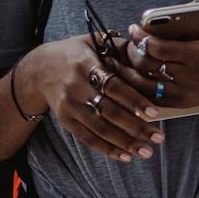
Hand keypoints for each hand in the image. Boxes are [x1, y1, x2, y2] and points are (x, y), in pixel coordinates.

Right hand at [29, 36, 164, 162]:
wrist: (40, 69)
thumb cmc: (75, 53)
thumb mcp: (93, 41)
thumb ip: (119, 47)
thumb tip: (148, 54)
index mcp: (86, 64)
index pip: (114, 86)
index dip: (134, 100)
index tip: (153, 112)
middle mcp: (76, 87)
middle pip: (109, 111)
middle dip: (135, 127)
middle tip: (158, 137)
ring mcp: (69, 106)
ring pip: (99, 128)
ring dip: (125, 142)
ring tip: (146, 151)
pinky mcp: (65, 120)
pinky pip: (87, 138)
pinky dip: (107, 148)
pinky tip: (126, 156)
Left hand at [125, 7, 198, 111]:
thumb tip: (191, 3)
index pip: (158, 48)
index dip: (141, 37)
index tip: (134, 27)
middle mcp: (189, 76)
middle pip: (148, 65)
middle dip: (132, 51)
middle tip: (128, 41)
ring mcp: (186, 92)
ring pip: (147, 85)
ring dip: (132, 72)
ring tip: (127, 59)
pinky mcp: (185, 102)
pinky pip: (155, 99)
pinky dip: (142, 90)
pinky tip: (135, 78)